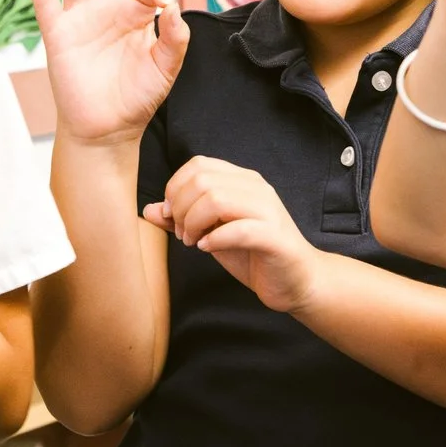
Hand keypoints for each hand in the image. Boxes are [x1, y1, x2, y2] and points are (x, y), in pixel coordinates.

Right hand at [30, 0, 188, 146]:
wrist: (107, 129)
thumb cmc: (137, 98)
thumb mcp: (165, 69)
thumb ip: (175, 39)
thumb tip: (172, 8)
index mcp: (136, 11)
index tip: (164, 3)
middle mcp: (107, 6)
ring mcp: (81, 16)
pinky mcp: (58, 33)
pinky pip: (44, 0)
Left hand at [145, 157, 328, 313]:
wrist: (297, 281)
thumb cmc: (253, 254)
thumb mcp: (210, 234)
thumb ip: (181, 219)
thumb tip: (149, 209)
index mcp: (241, 181)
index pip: (197, 165)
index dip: (175, 189)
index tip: (174, 217)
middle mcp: (256, 188)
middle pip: (202, 181)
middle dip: (181, 209)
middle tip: (183, 234)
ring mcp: (267, 210)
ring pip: (217, 199)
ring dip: (194, 223)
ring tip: (194, 242)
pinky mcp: (274, 237)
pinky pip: (238, 229)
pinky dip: (214, 239)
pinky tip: (208, 248)